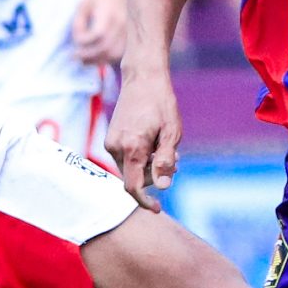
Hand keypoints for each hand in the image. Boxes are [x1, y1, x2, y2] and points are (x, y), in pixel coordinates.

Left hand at [70, 0, 126, 66]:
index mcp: (109, 12)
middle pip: (107, 47)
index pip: (98, 34)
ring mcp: (129, 30)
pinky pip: (121, 54)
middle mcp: (122, 22)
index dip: (84, 42)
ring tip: (85, 58)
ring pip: (115, 54)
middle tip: (75, 57)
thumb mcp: (82, 6)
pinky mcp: (132, 36)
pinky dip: (108, 58)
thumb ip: (78, 26)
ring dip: (99, 60)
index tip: (73, 45)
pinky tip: (97, 54)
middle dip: (89, 56)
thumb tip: (79, 47)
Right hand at [105, 66, 182, 211]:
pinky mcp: (110, 138)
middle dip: (154, 177)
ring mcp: (110, 142)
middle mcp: (116, 147)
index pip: (133, 187)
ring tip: (166, 148)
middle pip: (135, 178)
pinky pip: (126, 158)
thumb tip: (163, 186)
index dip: (145, 202)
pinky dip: (140, 158)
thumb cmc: (161, 103)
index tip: (158, 209)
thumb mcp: (172, 132)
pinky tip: (154, 144)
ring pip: (130, 169)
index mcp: (132, 147)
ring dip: (149, 166)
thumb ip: (166, 160)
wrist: (142, 78)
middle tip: (176, 161)